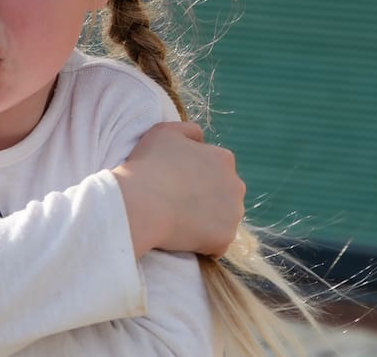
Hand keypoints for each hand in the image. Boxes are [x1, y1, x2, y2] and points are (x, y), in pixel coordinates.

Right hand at [112, 121, 245, 257]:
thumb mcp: (165, 132)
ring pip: (223, 220)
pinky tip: (184, 238)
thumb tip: (201, 139)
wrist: (139, 203)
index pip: (215, 171)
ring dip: (207, 222)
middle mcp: (236, 185)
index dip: (194, 179)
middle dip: (205, 200)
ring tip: (179, 222)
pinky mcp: (225, 238)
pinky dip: (204, 244)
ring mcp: (233, 213)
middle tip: (176, 205)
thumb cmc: (148, 164)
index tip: (175, 185)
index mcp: (224, 159)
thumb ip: (189, 131)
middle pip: (223, 195)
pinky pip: (217, 244)